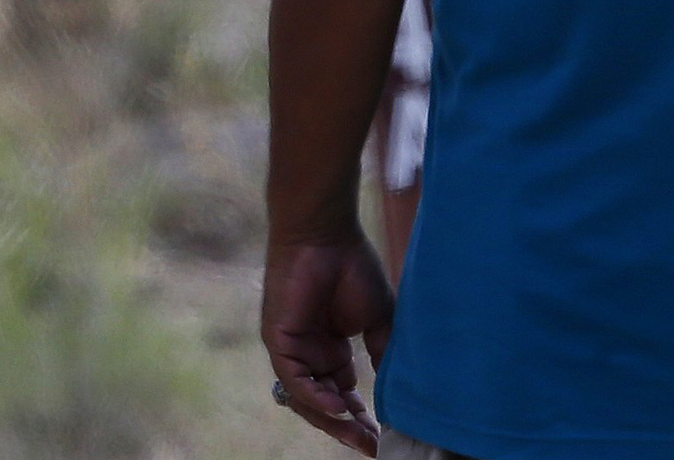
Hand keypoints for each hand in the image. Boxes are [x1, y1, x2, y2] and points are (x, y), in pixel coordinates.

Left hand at [261, 232, 392, 454]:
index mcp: (330, 349)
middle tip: (371, 447)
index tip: (383, 439)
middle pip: (324, 403)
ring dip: (332, 419)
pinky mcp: (278, 339)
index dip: (362, 418)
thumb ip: (381, 356)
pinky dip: (314, 395)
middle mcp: (309, 353)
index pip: (343, 394)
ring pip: (307, 398)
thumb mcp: (376, 320)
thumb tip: (395, 393)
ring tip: (359, 435)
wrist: (327, 234)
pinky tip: (339, 405)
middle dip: (348, 427)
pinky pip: (293, 378)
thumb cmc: (352, 267)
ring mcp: (292, 348)